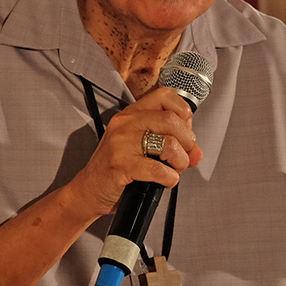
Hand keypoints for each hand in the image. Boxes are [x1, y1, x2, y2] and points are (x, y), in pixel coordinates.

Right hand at [65, 87, 202, 218]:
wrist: (89, 190)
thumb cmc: (116, 168)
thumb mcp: (141, 149)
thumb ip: (171, 144)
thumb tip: (197, 152)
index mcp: (131, 114)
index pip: (165, 95)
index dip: (183, 110)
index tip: (186, 128)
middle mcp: (125, 123)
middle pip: (172, 120)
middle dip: (187, 141)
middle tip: (185, 154)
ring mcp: (121, 143)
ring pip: (168, 144)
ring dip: (180, 161)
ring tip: (174, 169)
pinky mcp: (121, 165)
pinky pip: (159, 170)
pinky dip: (170, 178)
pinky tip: (165, 181)